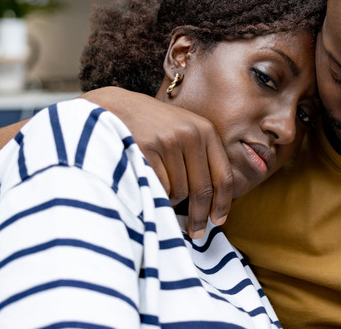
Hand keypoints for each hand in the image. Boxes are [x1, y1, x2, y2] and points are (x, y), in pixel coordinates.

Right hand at [82, 87, 233, 238]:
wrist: (116, 107)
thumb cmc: (153, 127)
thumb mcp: (184, 131)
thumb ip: (201, 157)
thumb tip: (213, 202)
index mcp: (206, 131)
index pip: (223, 175)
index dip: (222, 203)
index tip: (219, 221)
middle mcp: (191, 134)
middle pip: (203, 189)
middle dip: (200, 216)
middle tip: (196, 233)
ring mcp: (169, 141)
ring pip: (180, 191)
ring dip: (173, 201)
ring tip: (163, 194)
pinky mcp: (147, 148)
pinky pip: (160, 187)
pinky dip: (157, 194)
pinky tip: (150, 187)